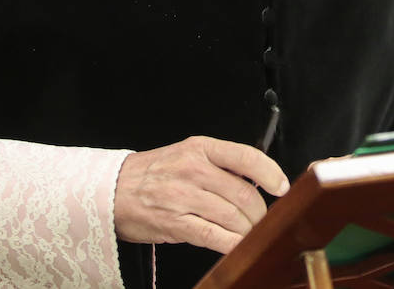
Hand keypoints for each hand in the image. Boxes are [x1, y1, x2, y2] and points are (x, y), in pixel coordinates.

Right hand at [114, 135, 289, 251]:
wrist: (112, 190)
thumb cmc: (155, 173)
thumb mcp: (187, 154)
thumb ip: (220, 164)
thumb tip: (258, 180)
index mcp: (200, 148)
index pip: (246, 156)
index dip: (270, 173)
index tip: (281, 187)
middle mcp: (193, 170)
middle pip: (244, 193)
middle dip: (260, 212)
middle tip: (261, 219)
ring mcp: (183, 197)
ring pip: (232, 216)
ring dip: (247, 229)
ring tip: (249, 232)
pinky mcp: (174, 224)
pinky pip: (213, 236)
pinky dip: (231, 243)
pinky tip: (238, 245)